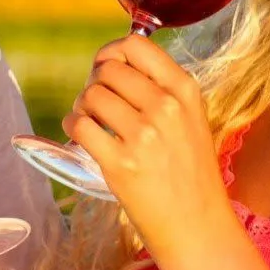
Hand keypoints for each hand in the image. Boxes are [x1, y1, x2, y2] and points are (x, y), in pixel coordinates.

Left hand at [65, 34, 238, 258]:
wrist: (197, 224)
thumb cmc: (191, 173)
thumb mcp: (192, 118)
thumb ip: (161, 89)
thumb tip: (115, 64)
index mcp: (185, 90)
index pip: (136, 45)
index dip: (111, 51)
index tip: (106, 68)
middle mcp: (166, 107)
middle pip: (107, 69)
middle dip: (94, 81)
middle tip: (97, 102)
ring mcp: (143, 135)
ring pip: (91, 95)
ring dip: (82, 106)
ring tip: (91, 122)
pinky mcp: (120, 163)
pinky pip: (79, 126)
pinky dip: (72, 127)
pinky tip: (82, 137)